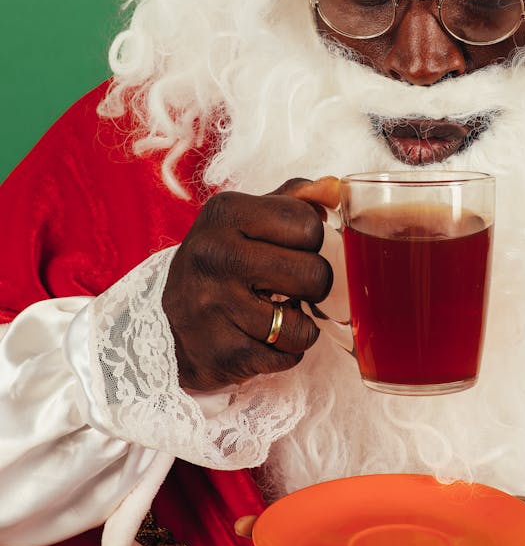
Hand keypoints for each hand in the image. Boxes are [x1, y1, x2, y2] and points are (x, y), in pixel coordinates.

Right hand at [163, 177, 339, 389]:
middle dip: (312, 286)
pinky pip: (287, 357)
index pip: (310, 225)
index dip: (310, 242)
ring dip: (299, 325)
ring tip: (275, 315)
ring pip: (304, 325)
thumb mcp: (246, 219)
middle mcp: (215, 254)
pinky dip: (284, 353)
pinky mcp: (220, 352)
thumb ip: (296, 199)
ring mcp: (213, 305)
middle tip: (288, 287)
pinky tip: (260, 339)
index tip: (287, 250)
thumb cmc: (222, 262)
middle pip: (315, 274)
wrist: (166, 323)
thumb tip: (336, 188)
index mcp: (226, 212)